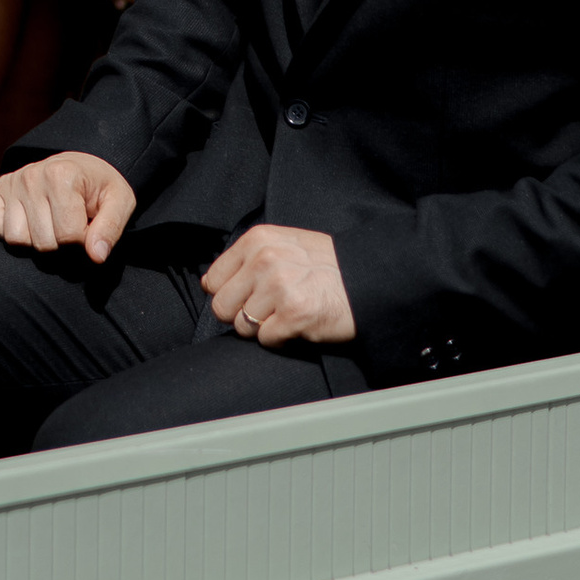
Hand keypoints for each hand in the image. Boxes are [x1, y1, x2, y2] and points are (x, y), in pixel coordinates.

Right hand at [0, 153, 134, 260]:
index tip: (89, 228)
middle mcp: (31, 176)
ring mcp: (12, 182)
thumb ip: (111, 228)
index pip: (68, 236)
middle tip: (70, 227)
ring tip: (51, 225)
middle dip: (61, 246)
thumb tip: (96, 256)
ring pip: (16, 240)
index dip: (83, 242)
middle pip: (42, 242)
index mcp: (62, 175)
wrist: (81, 166)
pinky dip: (11, 232)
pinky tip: (30, 222)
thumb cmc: (100, 188)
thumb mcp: (119, 202)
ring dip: (35, 242)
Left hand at [201, 223, 353, 347]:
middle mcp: (264, 260)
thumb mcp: (284, 245)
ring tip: (289, 312)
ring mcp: (278, 287)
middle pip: (222, 307)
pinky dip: (281, 339)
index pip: (213, 281)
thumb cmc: (328, 265)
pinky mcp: (294, 314)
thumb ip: (246, 259)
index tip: (251, 295)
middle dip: (243, 314)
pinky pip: (266, 340)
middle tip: (272, 309)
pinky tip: (299, 324)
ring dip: (265, 327)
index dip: (230, 295)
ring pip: (243, 326)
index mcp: (257, 240)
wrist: (371, 279)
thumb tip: (208, 282)